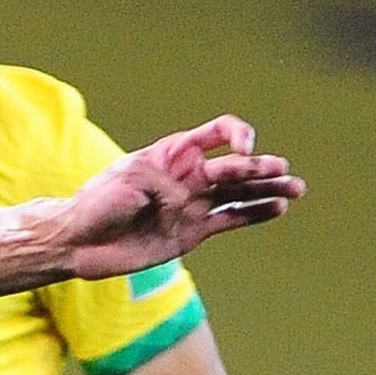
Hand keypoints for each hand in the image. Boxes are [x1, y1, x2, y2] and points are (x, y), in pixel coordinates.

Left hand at [53, 118, 303, 277]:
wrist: (78, 241)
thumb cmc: (98, 203)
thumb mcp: (130, 180)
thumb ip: (167, 186)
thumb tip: (190, 203)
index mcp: (173, 154)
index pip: (216, 133)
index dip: (235, 133)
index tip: (241, 148)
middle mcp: (189, 176)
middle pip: (235, 167)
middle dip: (261, 167)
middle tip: (282, 170)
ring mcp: (193, 204)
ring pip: (240, 193)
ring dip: (268, 188)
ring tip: (296, 188)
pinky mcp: (193, 231)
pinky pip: (230, 219)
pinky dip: (253, 214)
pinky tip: (276, 208)